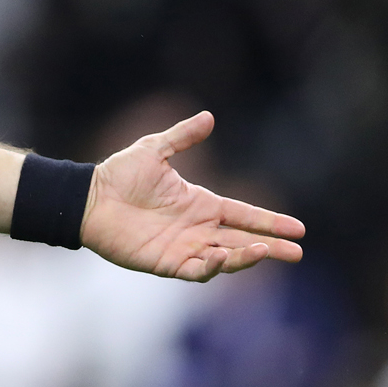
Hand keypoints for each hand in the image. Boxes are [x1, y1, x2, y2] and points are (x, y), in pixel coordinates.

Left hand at [81, 111, 304, 281]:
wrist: (88, 199)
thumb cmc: (118, 174)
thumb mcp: (153, 150)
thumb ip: (182, 137)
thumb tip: (209, 116)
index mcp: (200, 204)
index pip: (243, 215)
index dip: (270, 221)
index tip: (299, 227)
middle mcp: (197, 228)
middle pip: (243, 241)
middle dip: (271, 247)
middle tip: (297, 252)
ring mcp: (184, 247)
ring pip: (227, 258)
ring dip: (248, 257)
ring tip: (267, 250)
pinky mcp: (167, 263)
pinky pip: (198, 270)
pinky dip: (215, 267)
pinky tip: (225, 257)